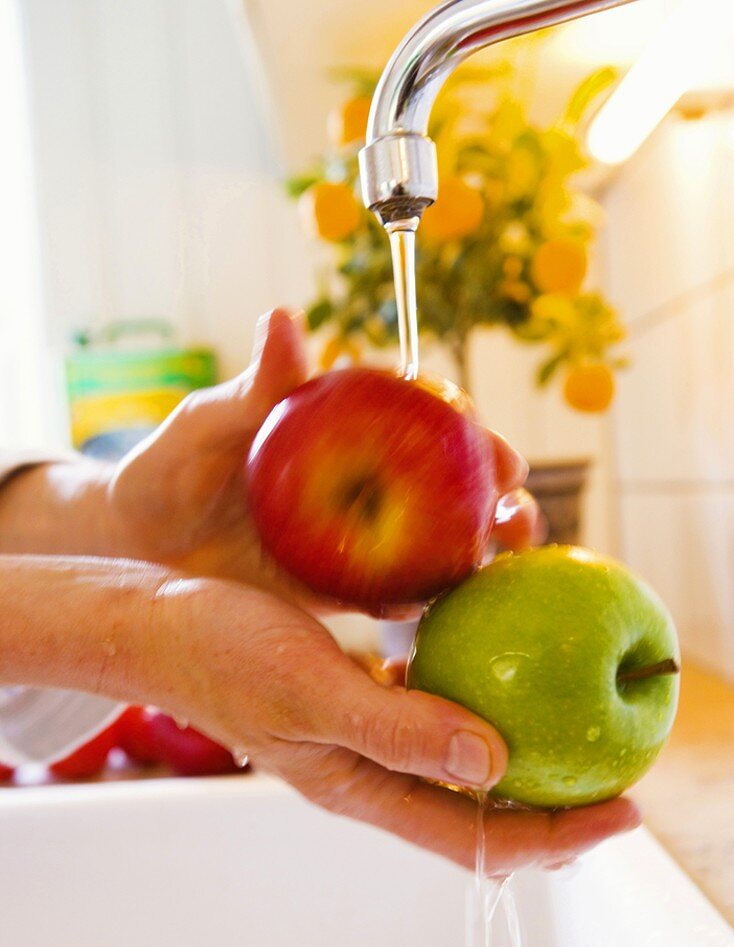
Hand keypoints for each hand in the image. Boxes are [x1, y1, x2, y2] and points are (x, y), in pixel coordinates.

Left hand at [107, 309, 542, 608]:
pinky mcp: (343, 593)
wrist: (141, 549)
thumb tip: (280, 319)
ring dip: (482, 553)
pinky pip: (396, 599)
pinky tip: (447, 611)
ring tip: (508, 560)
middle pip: (449, 489)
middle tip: (517, 512)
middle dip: (498, 498)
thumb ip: (249, 391)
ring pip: (438, 546)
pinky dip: (428, 604)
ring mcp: (359, 543)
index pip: (421, 426)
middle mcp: (364, 487)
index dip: (467, 434)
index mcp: (344, 435)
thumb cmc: (169, 472)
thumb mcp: (202, 427)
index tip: (497, 451)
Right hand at [153, 575, 639, 875]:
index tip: (623, 811)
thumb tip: (495, 766)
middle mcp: (369, 771)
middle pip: (479, 814)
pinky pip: (434, 712)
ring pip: (460, 765)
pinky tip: (502, 670)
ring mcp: (364, 737)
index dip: (555, 837)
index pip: (476, 839)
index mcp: (360, 787)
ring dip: (519, 756)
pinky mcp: (358, 696)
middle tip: (617, 780)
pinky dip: (478, 703)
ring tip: (573, 732)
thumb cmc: (222, 652)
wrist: (161, 621)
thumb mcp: (312, 689)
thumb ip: (399, 730)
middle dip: (553, 808)